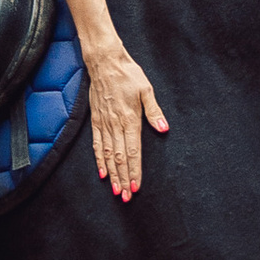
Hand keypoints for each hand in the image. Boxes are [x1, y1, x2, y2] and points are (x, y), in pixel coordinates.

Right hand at [86, 40, 167, 201]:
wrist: (104, 62)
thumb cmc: (128, 74)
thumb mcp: (146, 90)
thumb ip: (154, 112)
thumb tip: (164, 129)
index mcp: (130, 119)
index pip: (133, 151)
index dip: (135, 171)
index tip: (136, 187)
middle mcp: (115, 124)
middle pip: (120, 158)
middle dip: (123, 178)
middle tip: (125, 197)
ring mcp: (104, 123)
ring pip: (108, 155)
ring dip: (112, 173)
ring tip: (115, 190)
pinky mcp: (96, 120)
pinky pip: (97, 144)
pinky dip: (99, 160)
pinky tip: (102, 172)